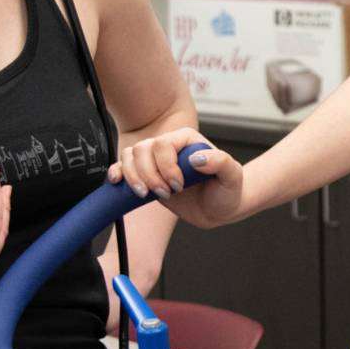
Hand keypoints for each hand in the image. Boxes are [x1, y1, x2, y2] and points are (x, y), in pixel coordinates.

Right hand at [108, 128, 243, 226]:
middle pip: (142, 150)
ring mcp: (155, 161)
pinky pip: (123, 168)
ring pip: (130, 156)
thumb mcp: (232, 177)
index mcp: (186, 140)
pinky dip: (117, 173)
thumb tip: (198, 158)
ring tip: (146, 194)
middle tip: (165, 194)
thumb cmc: (227, 190)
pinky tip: (117, 183)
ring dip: (133, 177)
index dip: (165, 166)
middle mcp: (168, 147)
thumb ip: (221, 163)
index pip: (163, 144)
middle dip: (149, 175)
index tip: (178, 185)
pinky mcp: (146, 176)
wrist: (219, 208)